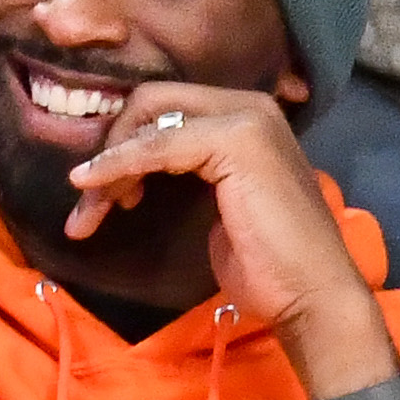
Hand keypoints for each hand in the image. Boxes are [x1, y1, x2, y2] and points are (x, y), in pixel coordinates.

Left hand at [65, 85, 399, 399]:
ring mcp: (245, 119)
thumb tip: (141, 169)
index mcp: (246, 119)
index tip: (103, 195)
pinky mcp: (235, 140)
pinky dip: (119, 163)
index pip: (166, 109)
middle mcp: (248, 107)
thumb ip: (190, 174)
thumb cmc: (268, 267)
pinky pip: (158, 143)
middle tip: (89, 204)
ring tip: (88, 215)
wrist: (311, 296)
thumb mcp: (219, 209)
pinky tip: (90, 184)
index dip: (125, 145)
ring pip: (151, 118)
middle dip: (111, 148)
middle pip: (153, 103)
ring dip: (109, 164)